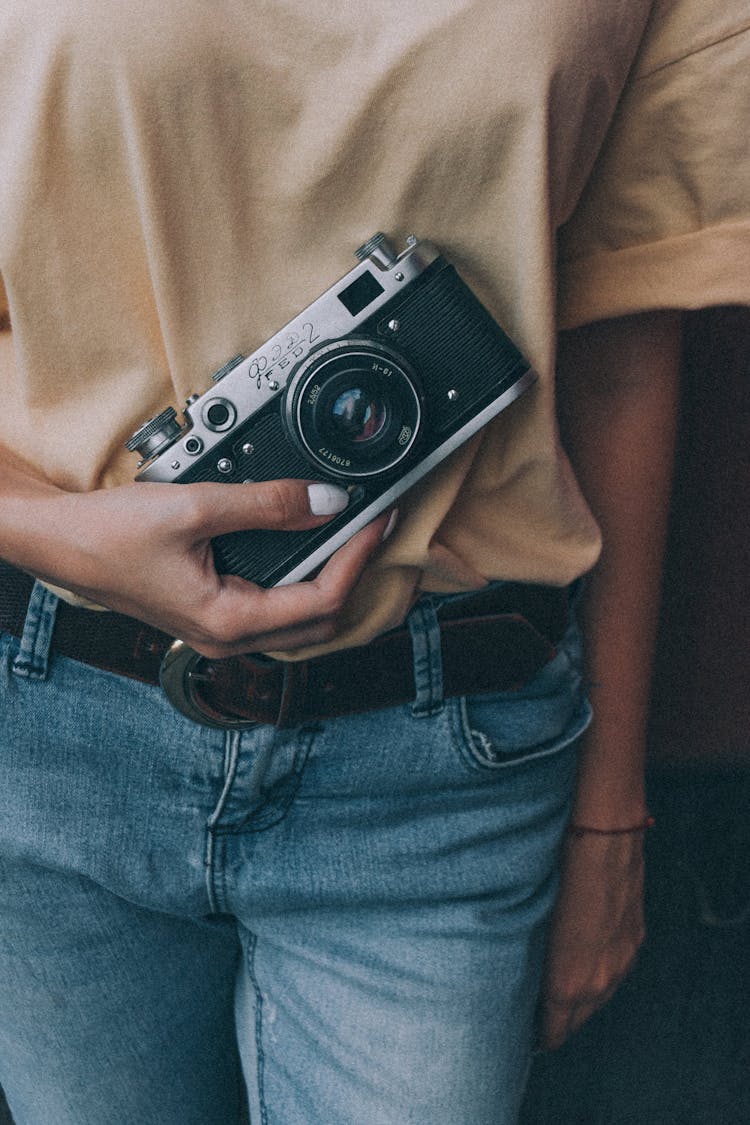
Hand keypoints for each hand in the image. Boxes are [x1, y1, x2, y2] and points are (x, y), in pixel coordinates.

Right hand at [21, 478, 390, 655]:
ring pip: (301, 622)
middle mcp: (228, 637)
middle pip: (320, 622)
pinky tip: (312, 551)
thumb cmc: (108, 535)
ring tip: (355, 537)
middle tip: (378, 529)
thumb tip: (326, 498)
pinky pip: (277, 610)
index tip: (380, 521)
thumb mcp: (196, 508)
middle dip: (357, 576)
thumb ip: (267, 503)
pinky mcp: (214, 614)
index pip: (321, 600)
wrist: (59, 541)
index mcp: (227, 622)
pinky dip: (305, 583)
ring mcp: (220, 630)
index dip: (359, 558)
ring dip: (334, 582)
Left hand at [539, 827, 645, 1049]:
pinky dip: (600, 976)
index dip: (539, 1034)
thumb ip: (531, 959)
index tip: (523, 1032)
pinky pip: (616, 973)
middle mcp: (600, 982)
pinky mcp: (634, 940)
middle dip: (559, 1020)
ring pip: (600, 998)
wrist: (602, 841)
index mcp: (569, 983)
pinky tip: (587, 964)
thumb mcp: (533, 923)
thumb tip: (523, 975)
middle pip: (578, 1020)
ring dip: (581, 1000)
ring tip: (560, 992)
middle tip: (537, 1014)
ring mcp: (622, 961)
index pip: (555, 1030)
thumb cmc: (556, 874)